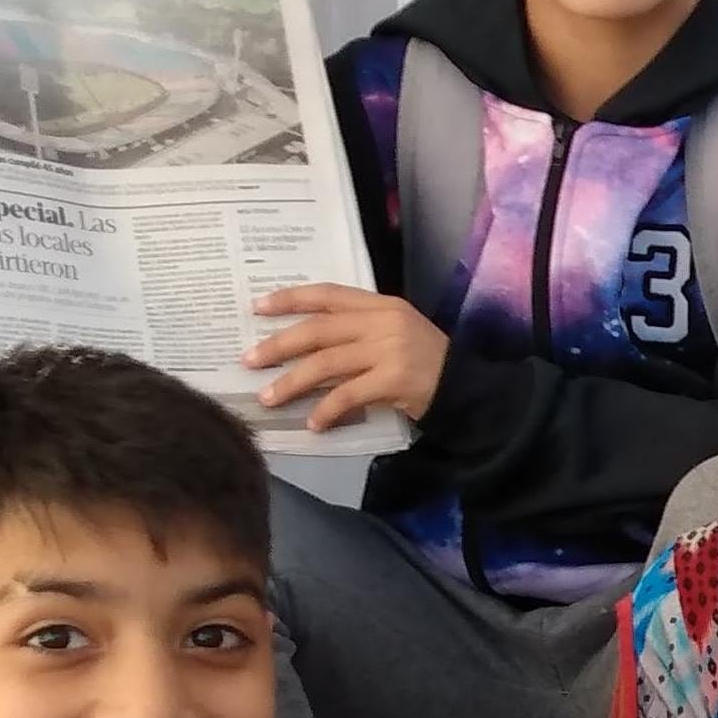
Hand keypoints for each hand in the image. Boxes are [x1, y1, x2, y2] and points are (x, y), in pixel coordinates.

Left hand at [247, 285, 448, 432]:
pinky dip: (326, 410)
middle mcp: (383, 322)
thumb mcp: (396, 333)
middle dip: (279, 345)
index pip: (328, 294)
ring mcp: (389, 350)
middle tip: (249, 360)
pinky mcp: (394, 379)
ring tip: (268, 398)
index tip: (257, 307)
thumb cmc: (429, 362)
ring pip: (326, 363)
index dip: (290, 299)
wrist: (468, 389)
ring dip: (292, 382)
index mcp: (381, 305)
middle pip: (318, 330)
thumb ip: (360, 332)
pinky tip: (313, 423)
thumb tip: (308, 347)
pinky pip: (348, 395)